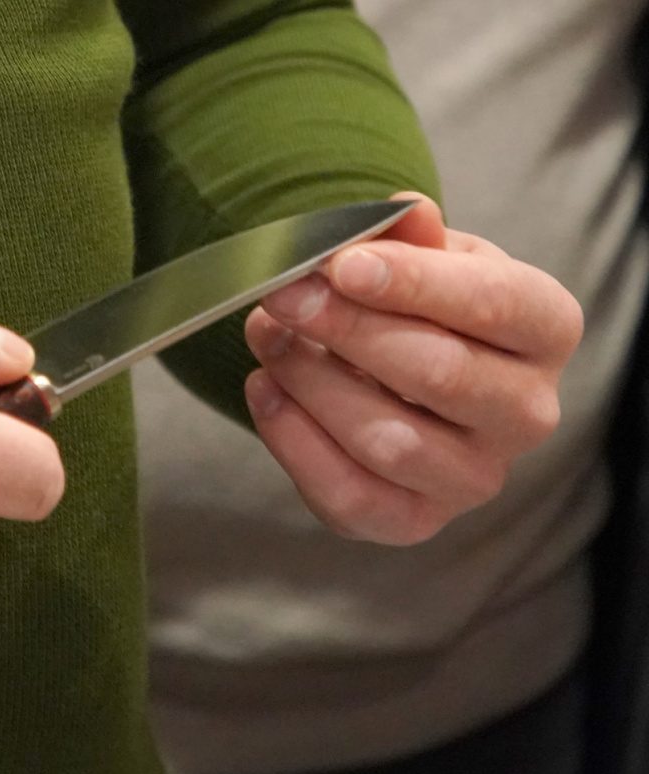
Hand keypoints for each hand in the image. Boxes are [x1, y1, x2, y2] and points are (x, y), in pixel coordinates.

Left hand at [242, 193, 582, 543]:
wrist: (402, 374)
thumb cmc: (420, 306)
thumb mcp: (423, 256)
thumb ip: (412, 237)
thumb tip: (403, 215)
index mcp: (546, 329)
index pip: (493, 304)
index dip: (412, 282)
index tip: (340, 263)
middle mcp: (527, 413)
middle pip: (438, 373)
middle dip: (347, 329)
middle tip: (283, 294)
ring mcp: (475, 478)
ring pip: (390, 440)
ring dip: (312, 383)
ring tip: (267, 336)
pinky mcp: (415, 521)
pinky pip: (351, 495)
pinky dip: (294, 441)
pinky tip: (264, 389)